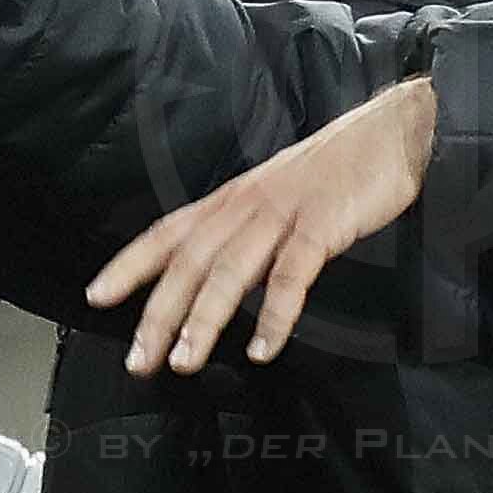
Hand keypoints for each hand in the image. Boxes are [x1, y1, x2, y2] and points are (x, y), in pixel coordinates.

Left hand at [85, 77, 435, 371]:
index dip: (129, 265)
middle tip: (139, 358)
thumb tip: (228, 274)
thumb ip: (252, 229)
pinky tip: (263, 348)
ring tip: (186, 361)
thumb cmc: (343, 168)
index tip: (96, 297)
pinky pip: (290, 277)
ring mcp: (284, 214)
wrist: (396, 132)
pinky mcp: (322, 225)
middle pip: (189, 261)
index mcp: (234, 197)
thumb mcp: (283, 194)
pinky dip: (275, 315)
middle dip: (159, 313)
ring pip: (229, 271)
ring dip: (203, 320)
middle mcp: (247, 204)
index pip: (167, 232)